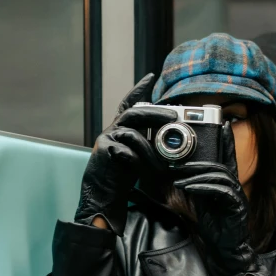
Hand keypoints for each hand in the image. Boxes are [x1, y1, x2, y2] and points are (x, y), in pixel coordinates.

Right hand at [75, 74, 176, 235]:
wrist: (101, 197)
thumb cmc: (120, 178)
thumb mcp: (138, 157)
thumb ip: (147, 144)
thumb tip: (170, 138)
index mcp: (120, 130)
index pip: (129, 104)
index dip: (139, 90)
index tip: (151, 78)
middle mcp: (112, 131)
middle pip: (134, 112)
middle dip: (156, 112)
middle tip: (174, 114)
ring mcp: (106, 140)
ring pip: (133, 132)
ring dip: (152, 145)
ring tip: (165, 157)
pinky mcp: (104, 152)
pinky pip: (126, 150)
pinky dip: (139, 159)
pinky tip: (145, 167)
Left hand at [173, 122, 268, 275]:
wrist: (224, 250)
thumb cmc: (214, 226)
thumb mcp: (200, 201)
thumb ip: (195, 186)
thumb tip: (179, 173)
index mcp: (227, 183)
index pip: (228, 156)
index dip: (227, 140)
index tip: (224, 123)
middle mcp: (234, 186)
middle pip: (221, 163)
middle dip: (199, 161)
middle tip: (178, 161)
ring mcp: (237, 196)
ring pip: (219, 175)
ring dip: (197, 175)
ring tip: (179, 178)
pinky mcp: (236, 207)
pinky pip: (220, 191)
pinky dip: (202, 188)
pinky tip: (189, 188)